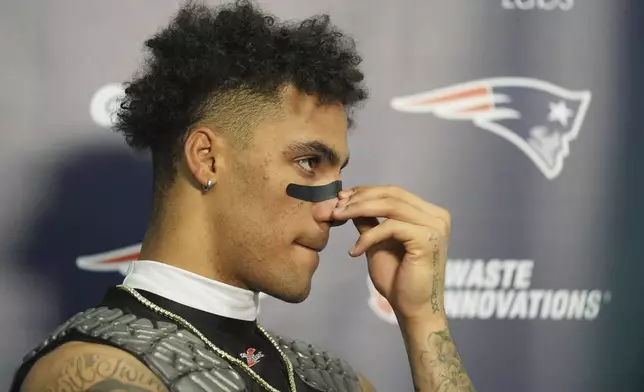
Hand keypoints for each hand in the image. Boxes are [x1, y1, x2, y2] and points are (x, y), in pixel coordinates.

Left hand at [332, 186, 450, 320]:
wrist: (413, 309)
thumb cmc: (398, 279)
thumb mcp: (378, 243)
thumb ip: (369, 221)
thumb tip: (348, 200)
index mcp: (429, 214)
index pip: (395, 192)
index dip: (366, 191)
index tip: (341, 197)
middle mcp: (437, 216)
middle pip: (392, 194)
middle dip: (360, 198)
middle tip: (336, 206)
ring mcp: (435, 226)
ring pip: (390, 206)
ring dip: (359, 209)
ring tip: (338, 217)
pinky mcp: (427, 239)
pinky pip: (390, 227)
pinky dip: (368, 236)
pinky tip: (355, 251)